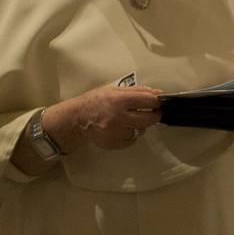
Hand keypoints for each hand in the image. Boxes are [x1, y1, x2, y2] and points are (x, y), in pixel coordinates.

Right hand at [47, 86, 161, 151]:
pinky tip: (122, 128)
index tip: (157, 102)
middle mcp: (118, 118)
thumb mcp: (114, 90)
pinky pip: (131, 140)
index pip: (148, 101)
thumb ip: (137, 91)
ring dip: (139, 125)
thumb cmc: (95, 101)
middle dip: (154, 115)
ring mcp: (116, 133)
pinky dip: (130, 134)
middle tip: (152, 112)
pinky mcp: (114, 144)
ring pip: (140, 130)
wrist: (75, 120)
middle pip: (149, 119)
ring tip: (129, 119)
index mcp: (119, 100)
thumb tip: (158, 93)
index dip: (156, 101)